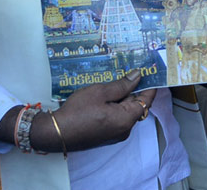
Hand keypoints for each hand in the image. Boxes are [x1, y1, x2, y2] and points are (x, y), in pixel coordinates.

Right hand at [32, 70, 156, 152]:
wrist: (54, 133)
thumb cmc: (77, 112)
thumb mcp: (101, 92)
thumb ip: (122, 85)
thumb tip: (138, 76)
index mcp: (126, 119)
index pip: (147, 100)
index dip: (150, 84)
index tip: (151, 71)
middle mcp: (124, 130)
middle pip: (136, 105)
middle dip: (134, 89)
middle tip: (130, 71)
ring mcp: (114, 134)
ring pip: (125, 111)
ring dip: (122, 97)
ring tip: (115, 81)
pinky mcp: (105, 135)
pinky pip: (116, 117)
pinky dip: (114, 105)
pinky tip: (106, 94)